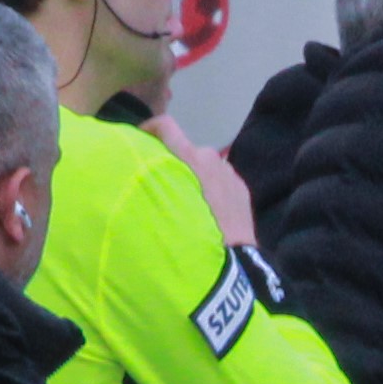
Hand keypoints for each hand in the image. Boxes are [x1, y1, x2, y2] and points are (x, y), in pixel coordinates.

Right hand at [142, 113, 259, 248]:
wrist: (231, 258)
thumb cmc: (191, 231)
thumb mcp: (164, 205)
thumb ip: (156, 182)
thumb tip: (141, 174)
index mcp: (191, 157)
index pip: (166, 125)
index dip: (150, 127)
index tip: (140, 139)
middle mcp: (212, 157)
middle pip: (186, 151)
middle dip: (175, 161)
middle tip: (164, 183)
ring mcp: (230, 172)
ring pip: (205, 166)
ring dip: (195, 175)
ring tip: (188, 200)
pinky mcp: (242, 187)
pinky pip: (220, 180)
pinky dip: (211, 187)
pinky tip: (207, 209)